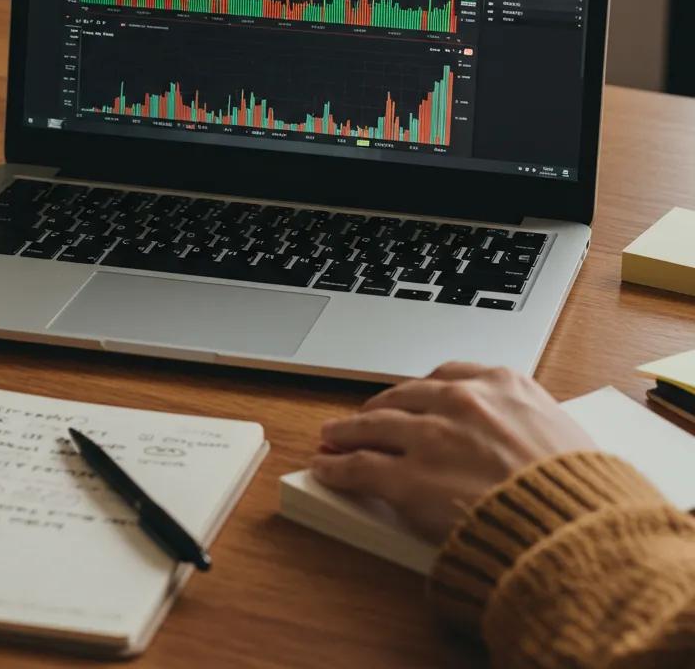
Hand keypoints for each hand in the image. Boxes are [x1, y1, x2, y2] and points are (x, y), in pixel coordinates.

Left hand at [311, 363, 594, 543]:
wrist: (577, 531)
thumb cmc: (580, 493)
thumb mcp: (562, 432)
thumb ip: (525, 421)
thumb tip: (514, 433)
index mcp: (501, 383)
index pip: (445, 376)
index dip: (419, 391)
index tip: (409, 398)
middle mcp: (460, 401)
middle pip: (402, 397)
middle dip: (380, 409)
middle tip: (365, 418)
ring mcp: (429, 438)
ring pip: (372, 426)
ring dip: (347, 431)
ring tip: (332, 437)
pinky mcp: (407, 479)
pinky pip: (360, 467)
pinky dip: (337, 466)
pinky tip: (327, 467)